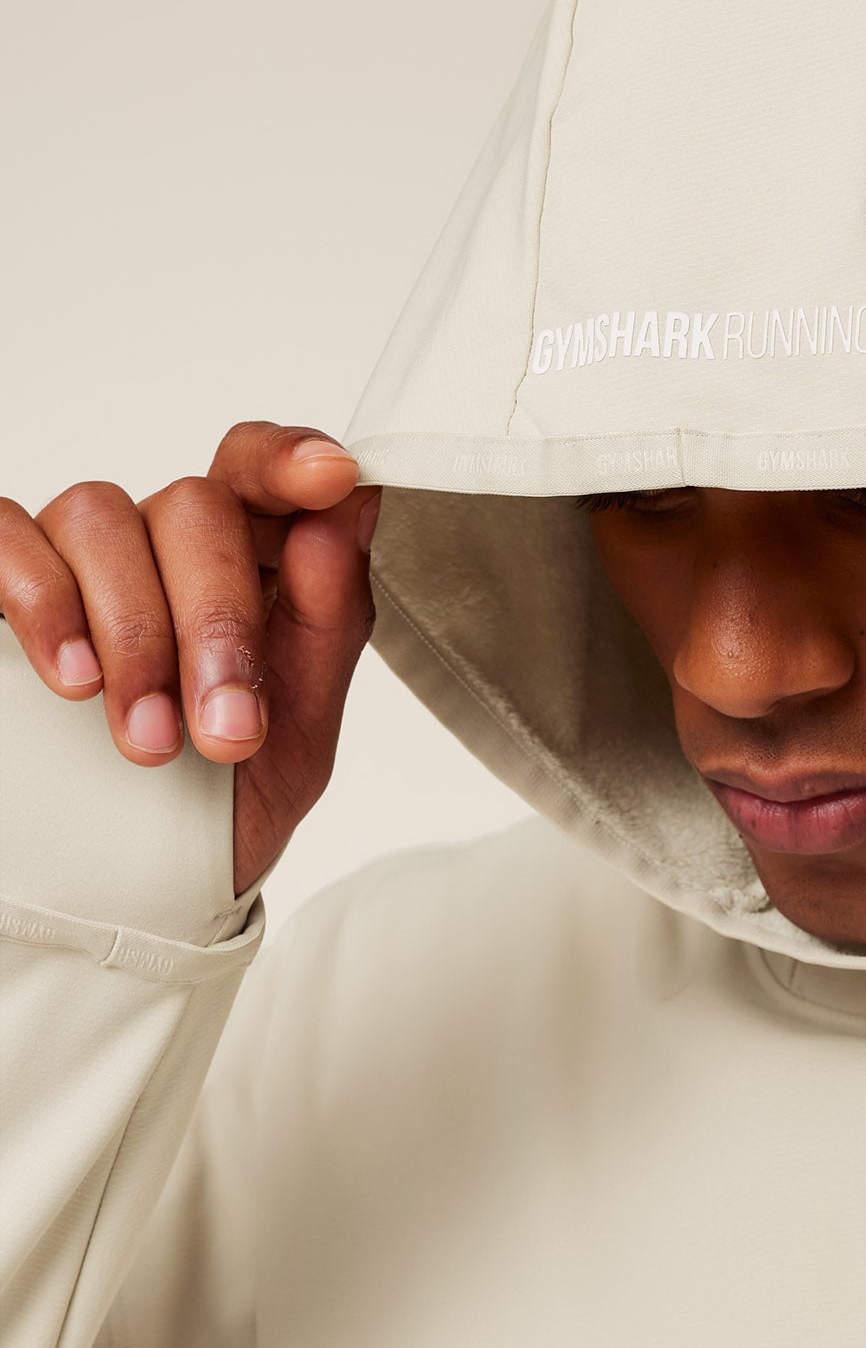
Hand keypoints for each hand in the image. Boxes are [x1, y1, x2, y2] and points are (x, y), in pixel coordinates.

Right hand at [0, 423, 380, 897]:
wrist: (139, 889)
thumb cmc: (225, 798)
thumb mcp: (301, 730)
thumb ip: (331, 619)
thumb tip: (348, 510)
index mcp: (251, 558)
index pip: (262, 469)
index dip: (290, 458)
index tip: (327, 478)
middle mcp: (163, 540)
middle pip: (195, 505)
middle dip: (219, 621)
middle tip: (228, 732)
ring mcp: (78, 557)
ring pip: (103, 517)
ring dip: (137, 635)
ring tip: (152, 741)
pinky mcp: (0, 582)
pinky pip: (6, 536)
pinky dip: (42, 600)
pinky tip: (72, 677)